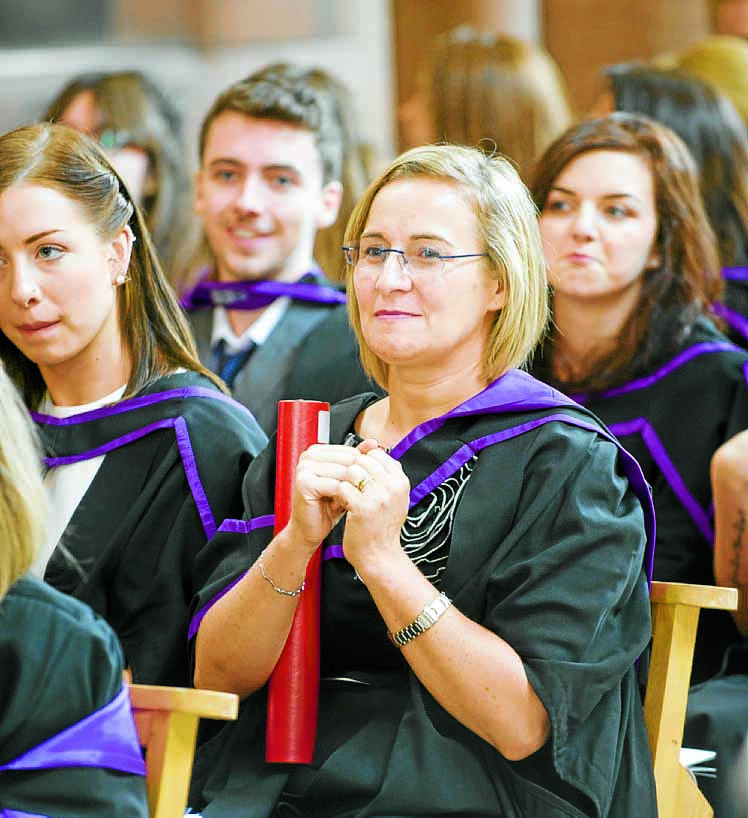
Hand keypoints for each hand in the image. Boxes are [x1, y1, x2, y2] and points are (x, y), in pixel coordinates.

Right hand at [286, 443, 367, 551]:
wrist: (310, 528)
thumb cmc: (327, 506)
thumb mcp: (346, 480)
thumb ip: (358, 460)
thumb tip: (374, 443)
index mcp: (317, 451)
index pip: (350, 451)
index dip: (363, 467)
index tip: (371, 479)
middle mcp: (309, 456)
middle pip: (347, 460)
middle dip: (359, 477)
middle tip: (365, 491)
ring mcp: (305, 468)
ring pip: (343, 472)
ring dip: (354, 487)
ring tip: (357, 498)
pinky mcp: (304, 482)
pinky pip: (335, 485)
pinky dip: (345, 495)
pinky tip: (348, 503)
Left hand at [338, 443, 410, 576]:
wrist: (379, 556)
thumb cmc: (383, 527)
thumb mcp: (393, 498)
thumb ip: (387, 475)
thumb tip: (375, 450)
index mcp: (401, 481)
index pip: (377, 455)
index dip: (362, 461)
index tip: (357, 473)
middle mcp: (393, 486)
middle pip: (363, 460)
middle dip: (351, 470)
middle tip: (347, 483)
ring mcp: (379, 496)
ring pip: (352, 471)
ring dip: (344, 480)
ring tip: (344, 492)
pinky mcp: (363, 507)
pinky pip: (343, 487)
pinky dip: (338, 493)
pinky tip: (339, 502)